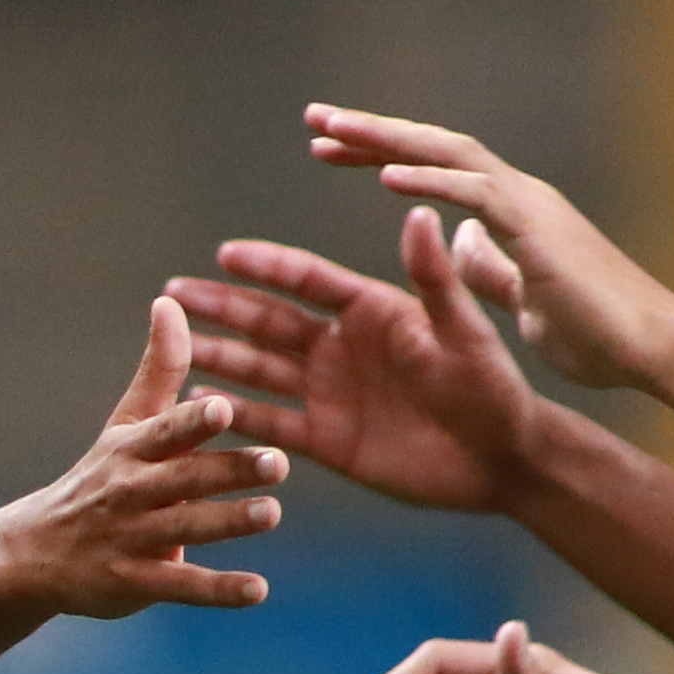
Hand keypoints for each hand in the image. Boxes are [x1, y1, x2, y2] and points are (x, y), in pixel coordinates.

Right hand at [1, 298, 286, 618]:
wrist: (35, 553)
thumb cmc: (99, 479)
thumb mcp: (126, 423)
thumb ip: (159, 370)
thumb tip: (171, 300)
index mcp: (131, 449)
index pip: (164, 431)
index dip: (192, 421)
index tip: (223, 406)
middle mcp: (130, 492)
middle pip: (184, 479)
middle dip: (228, 471)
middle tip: (278, 462)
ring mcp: (131, 539)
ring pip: (186, 530)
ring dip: (229, 523)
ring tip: (271, 513)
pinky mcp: (136, 583)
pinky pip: (182, 586)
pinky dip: (219, 590)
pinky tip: (258, 590)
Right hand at [167, 207, 546, 514]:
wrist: (502, 459)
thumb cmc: (491, 387)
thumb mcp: (462, 330)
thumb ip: (435, 278)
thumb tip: (419, 215)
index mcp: (369, 311)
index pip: (305, 281)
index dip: (265, 267)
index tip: (225, 253)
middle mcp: (341, 348)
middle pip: (268, 322)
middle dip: (221, 308)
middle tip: (171, 296)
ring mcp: (330, 394)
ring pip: (261, 370)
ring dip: (218, 358)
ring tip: (172, 351)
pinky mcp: (328, 441)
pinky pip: (271, 427)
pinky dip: (236, 419)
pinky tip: (198, 408)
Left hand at [304, 104, 673, 394]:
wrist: (654, 350)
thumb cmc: (599, 335)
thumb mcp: (525, 299)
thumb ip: (490, 267)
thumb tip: (457, 242)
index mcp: (513, 212)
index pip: (437, 168)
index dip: (383, 154)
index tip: (331, 148)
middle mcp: (518, 196)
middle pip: (433, 148)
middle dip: (371, 132)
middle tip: (315, 118)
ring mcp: (529, 206)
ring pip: (449, 154)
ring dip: (387, 140)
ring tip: (332, 129)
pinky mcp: (538, 231)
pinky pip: (477, 193)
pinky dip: (430, 180)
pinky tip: (384, 172)